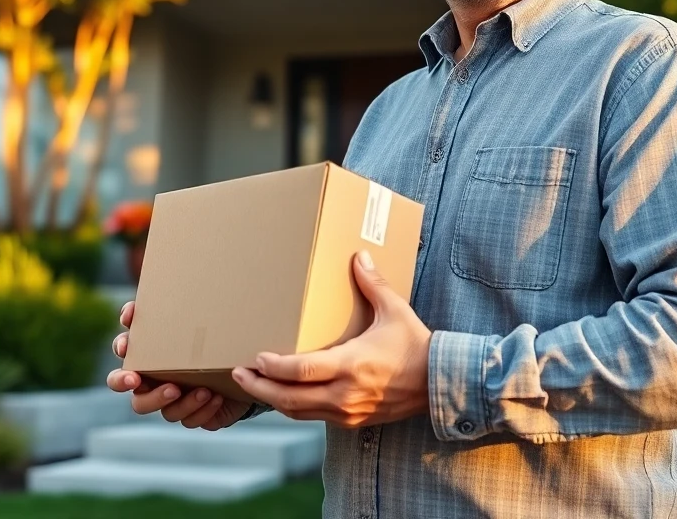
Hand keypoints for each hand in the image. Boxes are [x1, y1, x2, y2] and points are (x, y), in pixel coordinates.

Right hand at [106, 301, 249, 430]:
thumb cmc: (207, 334)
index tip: (125, 347)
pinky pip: (191, 421)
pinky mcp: (193, 415)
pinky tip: (215, 397)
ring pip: (165, 413)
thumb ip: (157, 310)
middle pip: (130, 392)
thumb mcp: (188, 316)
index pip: (123, 351)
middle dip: (129, 386)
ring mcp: (173, 403)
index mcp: (149, 355)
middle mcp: (156, 383)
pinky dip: (201, 410)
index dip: (120, 349)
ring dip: (182, 403)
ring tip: (202, 389)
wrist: (238, 360)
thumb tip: (130, 310)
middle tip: (136, 378)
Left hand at [231, 251, 431, 427]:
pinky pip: (312, 417)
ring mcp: (347, 412)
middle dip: (260, 387)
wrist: (439, 384)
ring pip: (298, 412)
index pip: (302, 371)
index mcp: (351, 365)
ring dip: (272, 400)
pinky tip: (281, 395)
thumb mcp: (395, 311)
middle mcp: (345, 394)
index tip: (256, 357)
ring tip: (251, 384)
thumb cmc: (416, 346)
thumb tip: (359, 255)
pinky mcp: (351, 421)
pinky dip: (292, 407)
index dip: (275, 367)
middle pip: (290, 399)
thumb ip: (373, 283)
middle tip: (237, 374)